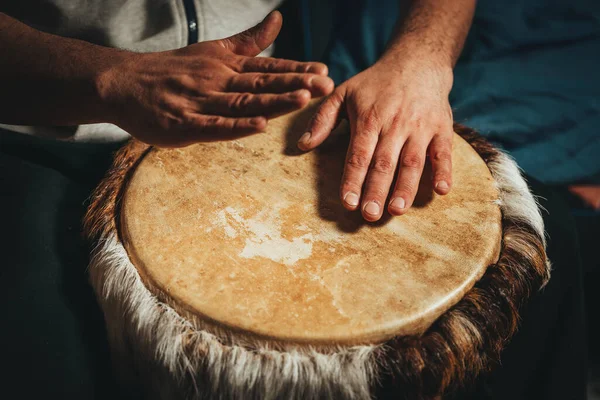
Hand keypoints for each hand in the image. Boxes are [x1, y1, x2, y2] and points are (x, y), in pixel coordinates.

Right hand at [97, 11, 332, 146]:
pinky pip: (213, 126)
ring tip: (301, 98)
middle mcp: (216, 80)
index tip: (324, 71)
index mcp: (225, 65)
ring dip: (272, 102)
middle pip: (260, 84)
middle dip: (294, 84)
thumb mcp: (213, 50)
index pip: (266, 69)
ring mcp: (200, 102)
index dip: (296, 70)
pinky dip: (235, 126)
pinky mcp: (183, 125)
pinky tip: (258, 126)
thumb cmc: (173, 69)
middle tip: (325, 84)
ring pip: (242, 102)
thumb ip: (249, 41)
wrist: (123, 82)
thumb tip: (278, 19)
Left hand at [298, 55, 453, 220]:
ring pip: (412, 161)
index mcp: (369, 118)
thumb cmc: (375, 83)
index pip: (359, 155)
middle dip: (376, 191)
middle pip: (384, 163)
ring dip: (406, 187)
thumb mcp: (343, 93)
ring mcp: (420, 127)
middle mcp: (394, 124)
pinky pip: (443, 152)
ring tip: (397, 210)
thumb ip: (322, 119)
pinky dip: (445, 171)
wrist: (417, 60)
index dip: (353, 180)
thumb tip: (302, 145)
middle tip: (370, 215)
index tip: (347, 203)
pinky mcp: (441, 127)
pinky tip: (442, 191)